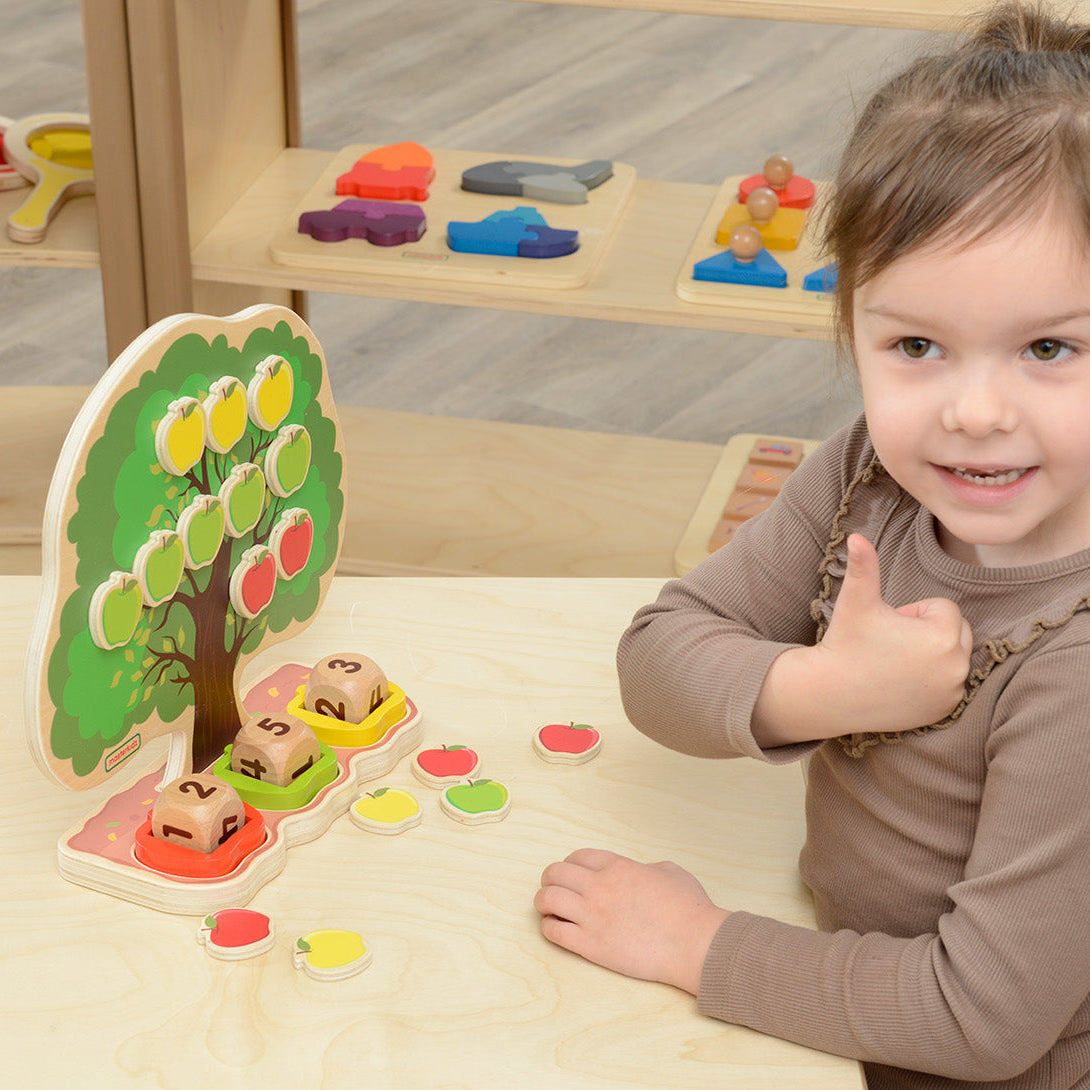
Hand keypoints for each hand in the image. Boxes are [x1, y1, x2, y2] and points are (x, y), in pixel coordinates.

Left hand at [534, 848, 728, 994]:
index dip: (569, 864)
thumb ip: (648, 868)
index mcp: (618, 866)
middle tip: (552, 889)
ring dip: (543, 902)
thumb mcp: (670, 872)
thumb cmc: (689, 909)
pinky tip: (554, 928)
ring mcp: (593, 916)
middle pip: (555, 874)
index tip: (569, 873)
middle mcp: (600, 886)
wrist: (694, 943)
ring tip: (547, 909)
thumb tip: (641, 872)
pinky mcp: (591, 946)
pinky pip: (555, 932)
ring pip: (548, 899)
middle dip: (550, 879)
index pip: (577, 856)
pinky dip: (548, 928)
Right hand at [820, 533, 972, 731]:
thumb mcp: (856, 602)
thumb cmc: (845, 643)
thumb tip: (856, 536)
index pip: (943, 608)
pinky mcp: (946, 710)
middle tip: (891, 644)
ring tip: (895, 663)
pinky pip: (950, 683)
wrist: (830, 695)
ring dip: (932, 655)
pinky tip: (902, 683)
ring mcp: (953, 692)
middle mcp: (956, 667)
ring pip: (953, 657)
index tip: (887, 627)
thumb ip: (863, 567)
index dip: (912, 613)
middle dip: (927, 632)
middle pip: (955, 631)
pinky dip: (933, 681)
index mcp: (942, 635)